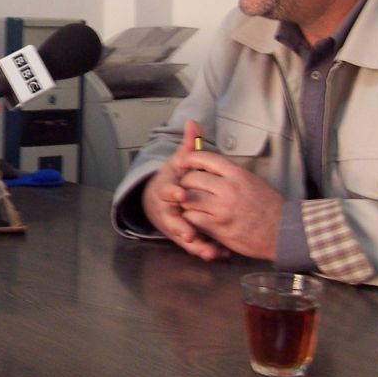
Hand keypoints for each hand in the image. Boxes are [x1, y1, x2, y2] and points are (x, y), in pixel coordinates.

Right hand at [142, 120, 228, 260]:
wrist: (157, 203)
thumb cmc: (173, 180)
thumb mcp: (178, 163)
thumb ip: (188, 146)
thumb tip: (193, 123)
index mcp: (166, 190)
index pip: (166, 191)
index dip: (173, 193)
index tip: (181, 193)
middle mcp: (168, 210)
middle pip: (171, 220)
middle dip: (180, 227)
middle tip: (189, 232)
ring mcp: (175, 225)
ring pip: (184, 237)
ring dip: (196, 245)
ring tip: (210, 251)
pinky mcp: (184, 238)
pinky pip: (195, 246)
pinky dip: (206, 250)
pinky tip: (220, 253)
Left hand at [177, 145, 282, 259]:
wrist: (283, 231)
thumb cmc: (270, 207)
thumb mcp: (252, 181)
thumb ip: (231, 173)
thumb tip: (211, 165)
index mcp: (237, 174)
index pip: (206, 158)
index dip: (191, 158)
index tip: (184, 162)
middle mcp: (228, 188)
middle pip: (192, 178)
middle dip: (185, 183)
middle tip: (184, 188)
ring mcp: (221, 207)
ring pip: (188, 198)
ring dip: (185, 201)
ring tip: (188, 204)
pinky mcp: (218, 226)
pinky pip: (192, 217)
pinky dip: (190, 218)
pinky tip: (195, 219)